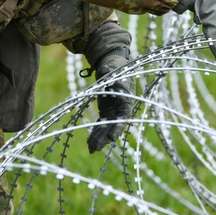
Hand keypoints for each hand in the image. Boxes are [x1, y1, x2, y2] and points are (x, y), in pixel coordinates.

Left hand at [82, 22, 132, 152]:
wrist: (113, 65)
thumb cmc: (115, 65)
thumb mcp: (112, 67)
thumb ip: (109, 70)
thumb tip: (104, 69)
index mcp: (126, 98)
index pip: (123, 116)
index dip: (117, 127)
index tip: (111, 137)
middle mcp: (121, 107)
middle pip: (114, 126)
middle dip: (105, 137)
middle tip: (95, 148)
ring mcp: (114, 111)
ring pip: (107, 128)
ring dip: (99, 138)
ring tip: (91, 149)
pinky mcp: (107, 111)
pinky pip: (101, 125)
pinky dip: (96, 133)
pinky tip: (89, 142)